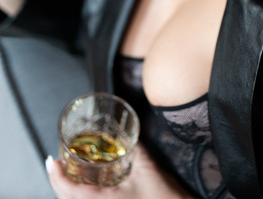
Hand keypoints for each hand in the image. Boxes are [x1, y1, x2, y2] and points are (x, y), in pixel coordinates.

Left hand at [47, 142, 194, 198]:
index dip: (55, 176)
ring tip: (67, 173)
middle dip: (59, 182)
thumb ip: (136, 149)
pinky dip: (81, 196)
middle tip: (57, 164)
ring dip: (68, 190)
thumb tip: (128, 133)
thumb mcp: (148, 170)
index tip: (51, 161)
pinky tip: (86, 187)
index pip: (68, 191)